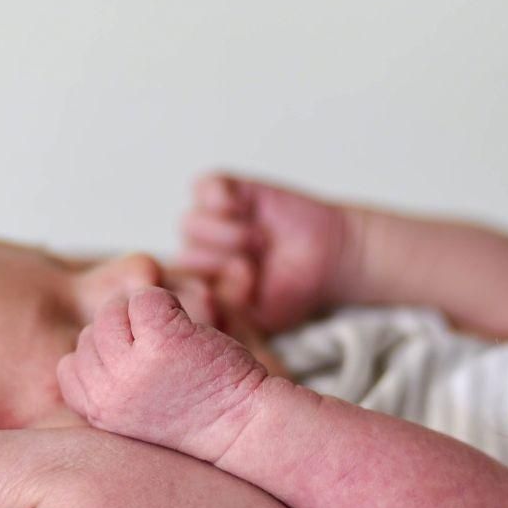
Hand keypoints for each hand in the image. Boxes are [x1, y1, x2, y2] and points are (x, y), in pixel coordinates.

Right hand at [56, 286, 267, 458]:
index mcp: (96, 412)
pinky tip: (188, 331)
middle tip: (162, 358)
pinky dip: (168, 303)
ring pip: (113, 310)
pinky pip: (145, 297)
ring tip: (174, 344)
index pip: (69, 366)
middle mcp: (107, 392)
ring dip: (143, 316)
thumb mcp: (129, 414)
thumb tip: (87, 337)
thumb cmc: (191, 418)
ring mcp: (133, 365)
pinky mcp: (163, 340)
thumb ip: (104, 386)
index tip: (135, 370)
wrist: (242, 431)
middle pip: (91, 333)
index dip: (102, 358)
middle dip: (123, 336)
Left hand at [177, 173, 354, 332]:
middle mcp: (199, 253)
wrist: (327, 260)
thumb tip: (202, 292)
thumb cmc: (291, 291)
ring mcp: (208, 220)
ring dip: (227, 234)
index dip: (210, 290)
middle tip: (256, 266)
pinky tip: (244, 208)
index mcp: (199, 287)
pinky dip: (221, 198)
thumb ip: (222, 310)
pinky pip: (203, 187)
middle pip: (185, 256)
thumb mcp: (256, 320)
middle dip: (222, 264)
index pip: (180, 290)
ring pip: (191, 223)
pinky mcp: (223, 190)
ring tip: (260, 240)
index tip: (248, 292)